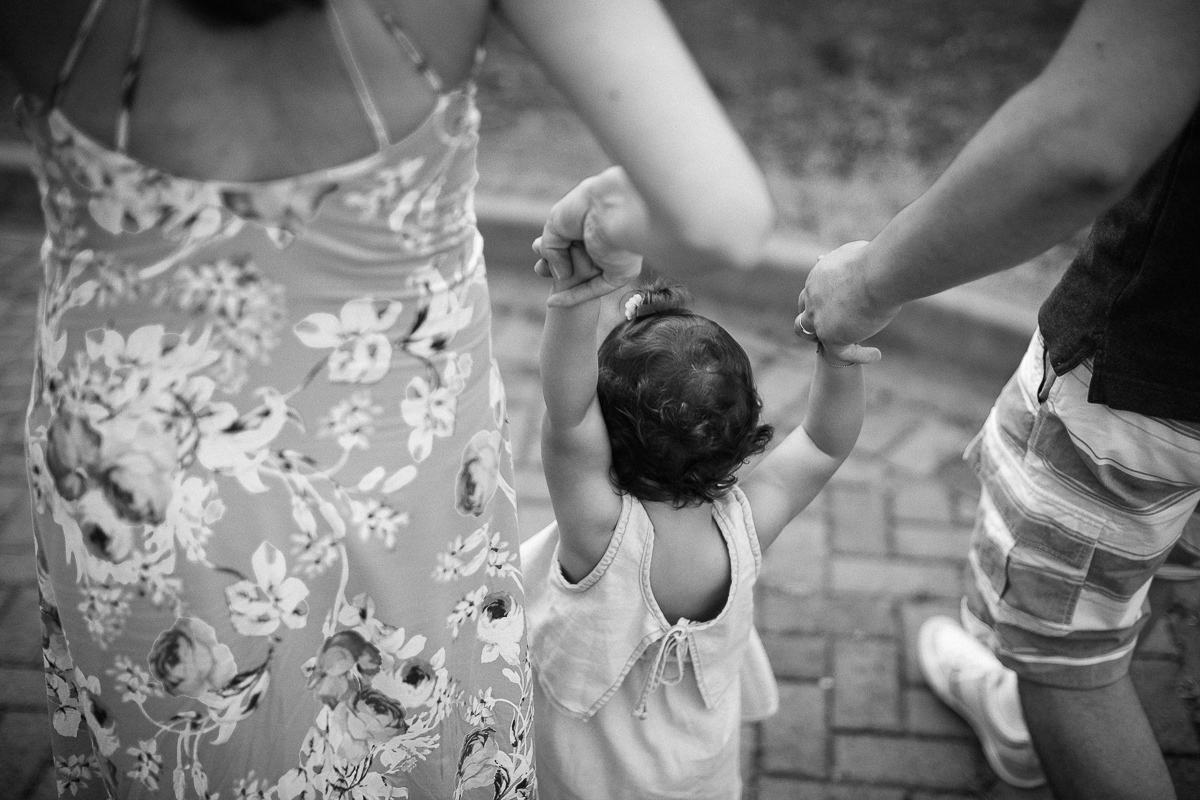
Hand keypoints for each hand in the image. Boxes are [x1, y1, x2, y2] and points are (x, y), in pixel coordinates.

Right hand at [533, 166, 645, 304]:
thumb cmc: (584, 208)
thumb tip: (560, 275)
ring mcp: (613, 257)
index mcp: (592, 221)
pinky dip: (574, 297)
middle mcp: (604, 239)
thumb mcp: (555, 224)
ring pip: (583, 275)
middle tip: (539, 267)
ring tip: (542, 271)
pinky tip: (553, 301)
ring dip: (562, 278)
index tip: (535, 249)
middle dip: (554, 264)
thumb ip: (550, 249)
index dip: (551, 246)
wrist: (612, 208)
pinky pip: (595, 289)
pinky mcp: (620, 273)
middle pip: (575, 259)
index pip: (570, 239)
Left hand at [795, 240, 896, 362]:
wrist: (879, 272)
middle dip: (816, 324)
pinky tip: (875, 354)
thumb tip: (839, 258)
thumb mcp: (855, 253)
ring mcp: (819, 318)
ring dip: (829, 342)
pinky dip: (859, 355)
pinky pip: (840, 354)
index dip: (822, 302)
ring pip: (812, 336)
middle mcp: (813, 298)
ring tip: (850, 347)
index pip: (813, 293)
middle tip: (837, 330)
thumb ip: (845, 260)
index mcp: (818, 277)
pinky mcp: (831, 336)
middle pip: (805, 315)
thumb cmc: (875, 259)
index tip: (838, 308)